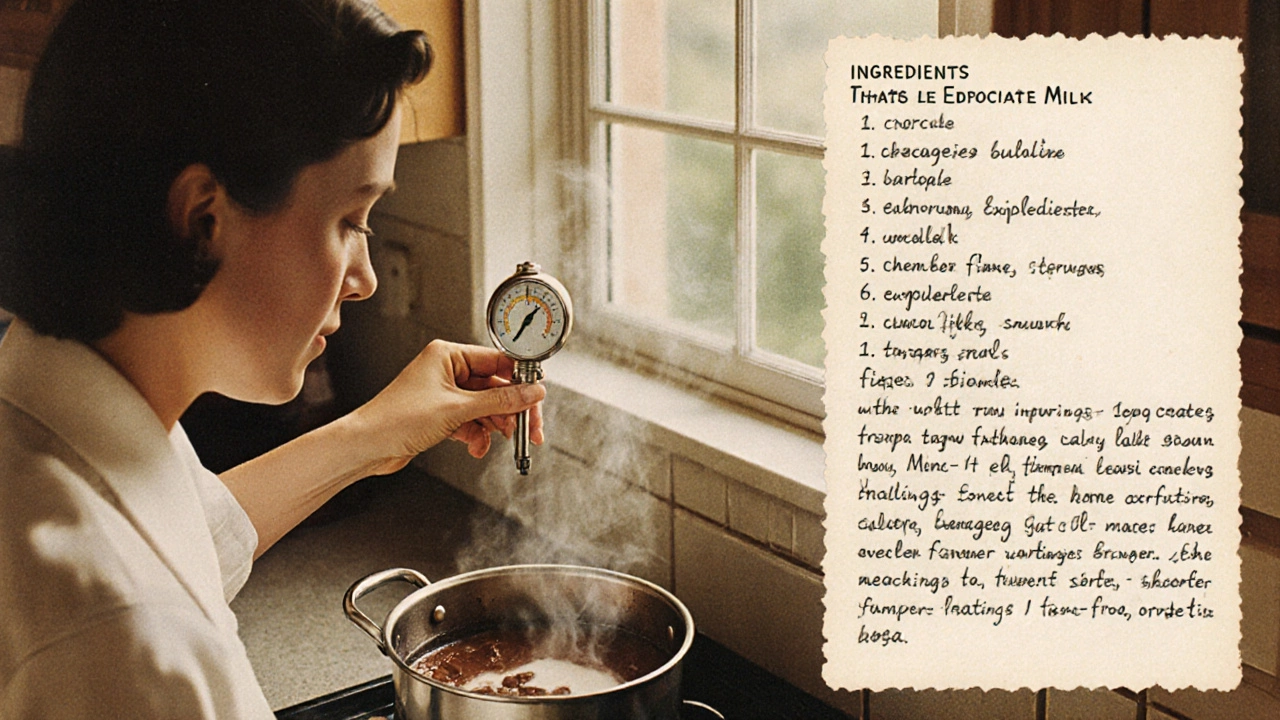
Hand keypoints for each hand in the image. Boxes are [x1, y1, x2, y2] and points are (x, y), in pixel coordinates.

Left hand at [348, 340, 545, 474]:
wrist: (367, 446)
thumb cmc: (397, 418)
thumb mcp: (458, 408)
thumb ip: (500, 400)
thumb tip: (531, 392)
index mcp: (448, 355)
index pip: (497, 360)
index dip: (520, 379)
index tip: (536, 395)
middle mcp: (446, 370)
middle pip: (495, 386)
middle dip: (511, 409)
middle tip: (527, 427)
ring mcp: (444, 393)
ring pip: (485, 406)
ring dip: (495, 425)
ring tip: (501, 438)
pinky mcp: (441, 414)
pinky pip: (472, 421)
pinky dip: (478, 434)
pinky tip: (477, 447)